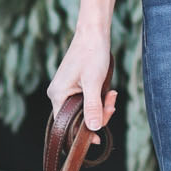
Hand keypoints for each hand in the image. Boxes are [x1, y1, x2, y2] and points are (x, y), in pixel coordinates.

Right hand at [47, 0, 120, 132]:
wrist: (94, 33)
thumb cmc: (92, 54)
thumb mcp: (94, 83)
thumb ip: (92, 106)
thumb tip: (94, 128)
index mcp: (57, 94)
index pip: (65, 125)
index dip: (82, 133)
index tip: (98, 138)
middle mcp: (59, 93)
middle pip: (77, 118)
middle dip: (97, 114)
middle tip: (112, 105)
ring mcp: (66, 89)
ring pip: (84, 109)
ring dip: (100, 106)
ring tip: (112, 95)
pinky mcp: (75, 85)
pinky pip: (87, 100)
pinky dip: (99, 99)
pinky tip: (109, 92)